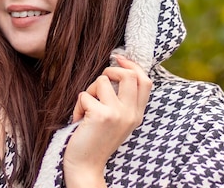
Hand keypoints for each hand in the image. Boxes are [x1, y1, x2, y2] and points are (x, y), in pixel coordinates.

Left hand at [63, 55, 151, 187]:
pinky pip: (84, 95)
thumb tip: (118, 68)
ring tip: (86, 109)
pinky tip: (79, 121)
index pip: (145, 81)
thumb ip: (122, 99)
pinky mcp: (101, 115)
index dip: (132, 65)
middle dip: (110, 71)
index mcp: (137, 114)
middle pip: (129, 75)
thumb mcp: (117, 119)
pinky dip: (78, 106)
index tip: (118, 58)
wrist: (86, 165)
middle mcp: (131, 113)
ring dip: (89, 91)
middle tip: (100, 84)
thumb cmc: (96, 139)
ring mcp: (117, 114)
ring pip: (102, 81)